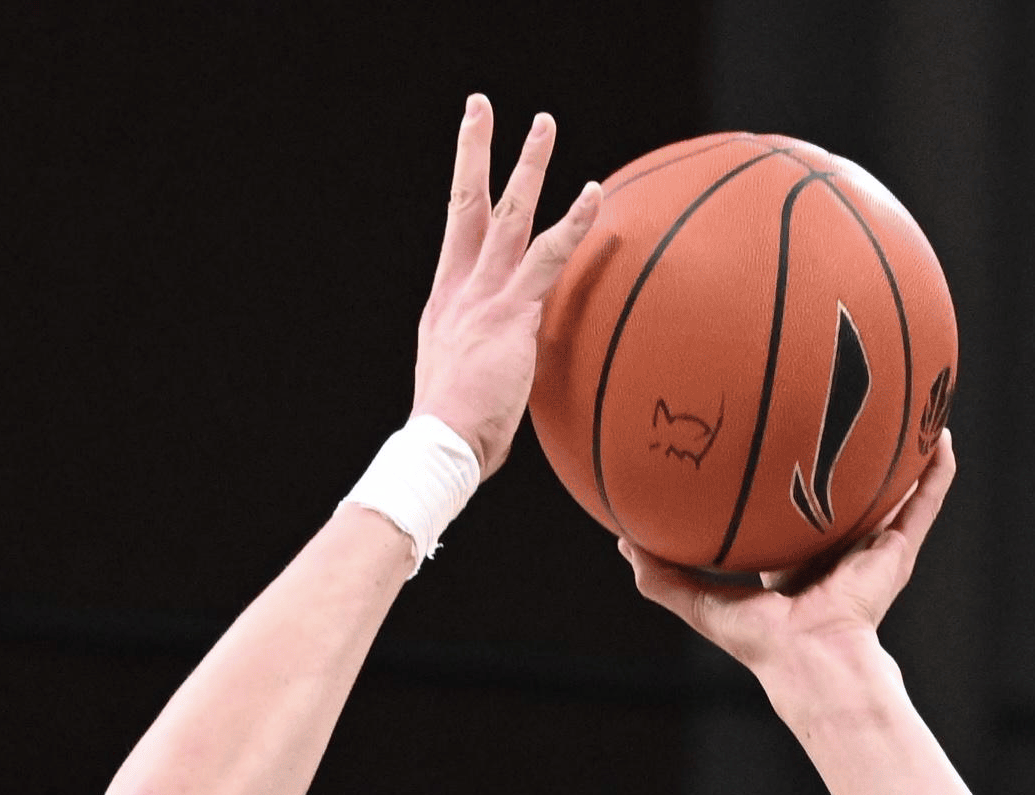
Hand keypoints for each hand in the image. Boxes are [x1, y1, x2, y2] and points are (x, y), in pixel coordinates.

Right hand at [411, 98, 599, 476]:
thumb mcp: (463, 393)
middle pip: (466, 205)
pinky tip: (593, 193)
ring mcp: (484, 296)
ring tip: (543, 122)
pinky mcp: (512, 312)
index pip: (457, 239)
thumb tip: (502, 388)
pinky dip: (574, 222)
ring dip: (528, 164)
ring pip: (508, 214)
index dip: (464, 198)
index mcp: (444, 307)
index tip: (470, 166)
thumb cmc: (455, 438)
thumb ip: (485, 372)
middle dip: (474, 151)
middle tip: (481, 107)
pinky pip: (550, 256)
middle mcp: (459, 290)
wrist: (441, 447)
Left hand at [619, 430, 956, 673]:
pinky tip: (941, 433)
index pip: (793, 510)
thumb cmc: (759, 640)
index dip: (787, 476)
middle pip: (845, 489)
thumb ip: (661, 576)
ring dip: (902, 450)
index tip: (779, 433)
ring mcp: (870, 549)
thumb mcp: (702, 602)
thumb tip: (621, 542)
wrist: (810, 659)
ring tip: (909, 399)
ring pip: (891, 490)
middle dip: (846, 448)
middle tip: (842, 396)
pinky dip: (936, 472)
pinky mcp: (897, 552)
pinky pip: (924, 503)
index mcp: (795, 559)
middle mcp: (836, 549)